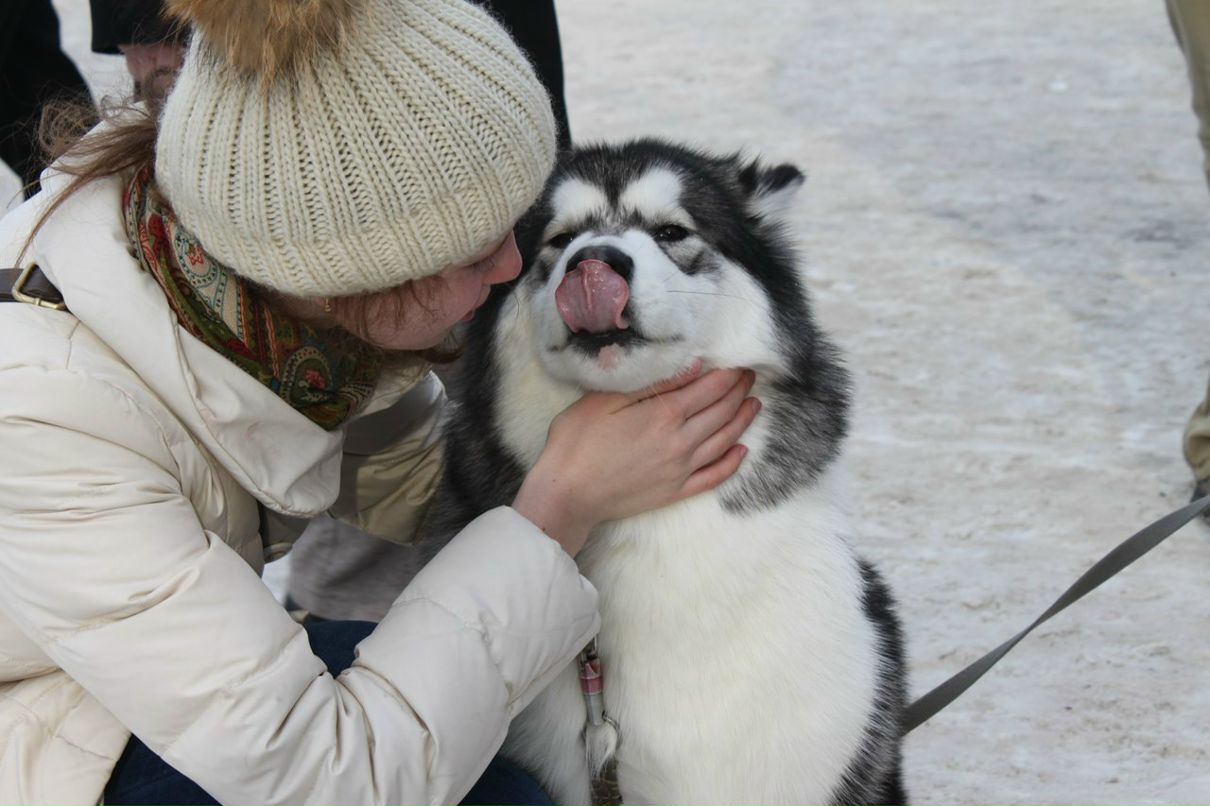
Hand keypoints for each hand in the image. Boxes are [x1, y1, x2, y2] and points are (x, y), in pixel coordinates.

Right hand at [512, 361, 759, 555]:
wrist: (567, 494)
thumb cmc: (577, 442)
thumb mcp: (606, 399)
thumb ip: (653, 384)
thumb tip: (693, 367)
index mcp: (664, 414)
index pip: (711, 388)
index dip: (730, 374)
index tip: (741, 362)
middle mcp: (681, 441)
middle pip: (723, 411)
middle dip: (740, 391)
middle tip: (750, 377)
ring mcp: (681, 469)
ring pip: (725, 441)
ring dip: (743, 420)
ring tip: (755, 405)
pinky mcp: (676, 491)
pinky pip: (715, 476)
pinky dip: (733, 463)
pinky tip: (742, 451)